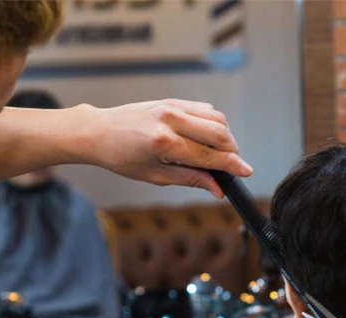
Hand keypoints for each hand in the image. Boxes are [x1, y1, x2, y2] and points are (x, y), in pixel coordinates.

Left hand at [81, 99, 252, 197]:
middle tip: (231, 166)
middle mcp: (170, 119)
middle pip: (219, 133)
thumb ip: (191, 179)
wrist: (99, 132)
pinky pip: (205, 109)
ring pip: (216, 118)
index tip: (246, 172)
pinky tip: (206, 138)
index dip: (231, 165)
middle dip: (231, 151)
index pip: (208, 155)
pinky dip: (213, 124)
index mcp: (164, 142)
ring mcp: (172, 106)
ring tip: (218, 153)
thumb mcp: (156, 176)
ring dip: (225, 137)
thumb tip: (218, 189)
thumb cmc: (121, 157)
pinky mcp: (173, 100)